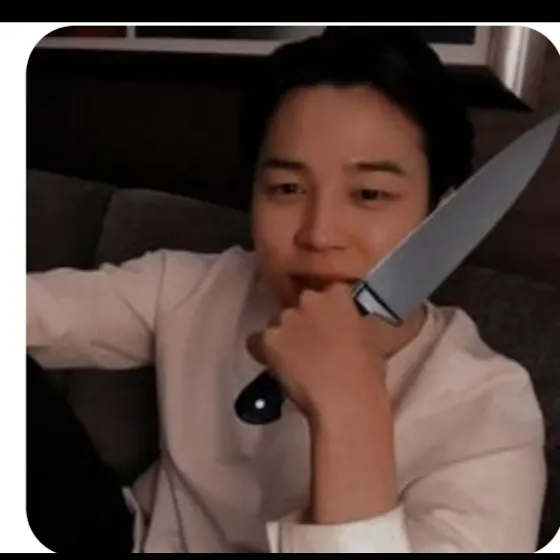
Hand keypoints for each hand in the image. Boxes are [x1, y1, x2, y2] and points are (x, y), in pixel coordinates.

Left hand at [246, 283, 389, 422]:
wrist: (345, 400)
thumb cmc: (367, 372)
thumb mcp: (378, 339)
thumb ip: (364, 323)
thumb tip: (360, 325)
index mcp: (337, 295)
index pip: (330, 290)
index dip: (330, 307)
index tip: (334, 322)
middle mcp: (308, 299)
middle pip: (300, 303)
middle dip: (305, 319)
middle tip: (315, 342)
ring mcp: (285, 319)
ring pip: (278, 322)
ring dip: (285, 335)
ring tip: (295, 358)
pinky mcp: (267, 340)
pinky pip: (256, 341)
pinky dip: (262, 351)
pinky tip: (274, 365)